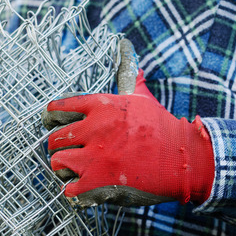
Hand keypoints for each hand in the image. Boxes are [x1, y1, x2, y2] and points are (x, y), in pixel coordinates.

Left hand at [41, 41, 214, 206]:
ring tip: (77, 171)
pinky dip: (74, 191)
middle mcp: (94, 129)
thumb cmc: (162, 127)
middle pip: (53, 138)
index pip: (58, 108)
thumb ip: (127, 73)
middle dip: (59, 147)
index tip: (55, 124)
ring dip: (64, 169)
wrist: (183, 157)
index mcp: (100, 106)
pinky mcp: (99, 182)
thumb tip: (124, 44)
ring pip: (57, 163)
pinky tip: (85, 188)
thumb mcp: (140, 97)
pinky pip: (68, 189)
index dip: (52, 118)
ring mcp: (95, 157)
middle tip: (71, 152)